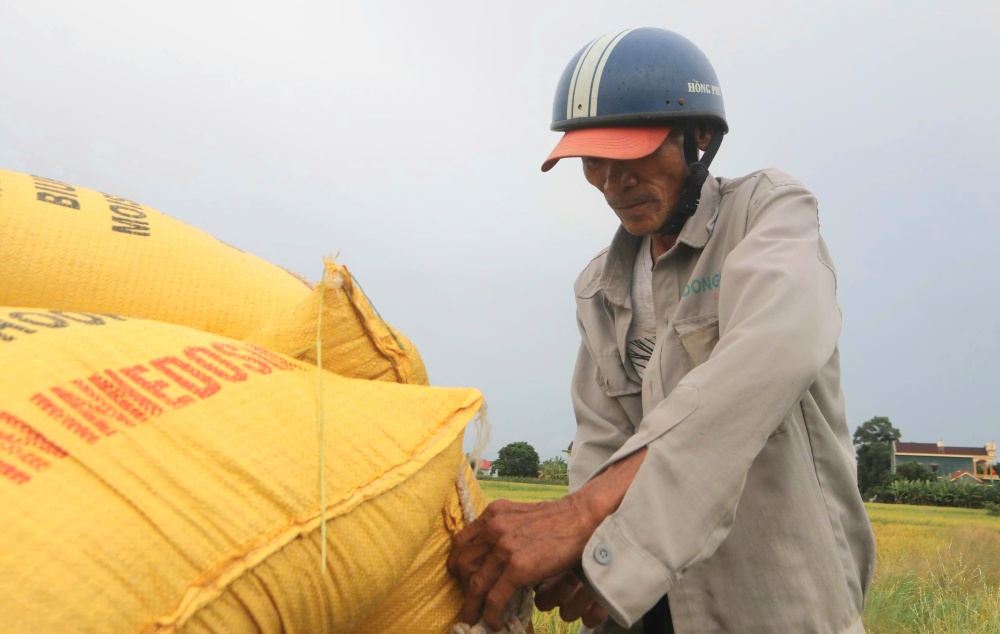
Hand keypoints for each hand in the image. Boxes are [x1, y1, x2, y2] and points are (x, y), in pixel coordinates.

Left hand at [447, 496, 596, 629]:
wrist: (581, 519)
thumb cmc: (556, 520)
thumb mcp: (520, 517)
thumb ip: (503, 530)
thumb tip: (492, 557)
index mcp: (492, 515)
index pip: (460, 542)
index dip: (457, 565)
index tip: (461, 579)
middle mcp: (493, 528)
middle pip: (463, 564)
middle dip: (462, 587)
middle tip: (469, 601)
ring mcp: (504, 547)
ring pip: (475, 584)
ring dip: (473, 606)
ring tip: (475, 618)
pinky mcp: (518, 567)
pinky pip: (495, 597)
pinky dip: (491, 613)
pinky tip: (495, 621)